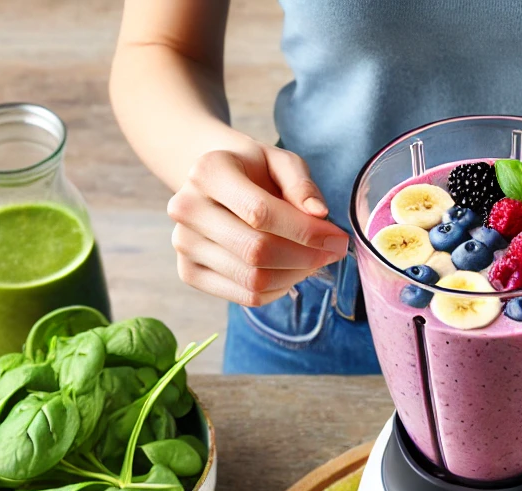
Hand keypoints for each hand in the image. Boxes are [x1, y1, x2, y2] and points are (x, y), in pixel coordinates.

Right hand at [167, 138, 349, 305]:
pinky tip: (288, 272)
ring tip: (312, 260)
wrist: (216, 186)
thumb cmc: (255, 172)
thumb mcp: (281, 163)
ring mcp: (184, 244)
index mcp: (207, 172)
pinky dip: (277, 290)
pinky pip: (246, 297)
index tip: (337, 238)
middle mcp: (187, 208)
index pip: (260, 213)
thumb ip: (301, 184)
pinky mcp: (189, 273)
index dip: (305, 232)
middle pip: (256, 251)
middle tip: (332, 253)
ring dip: (295, 276)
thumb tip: (318, 213)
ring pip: (253, 280)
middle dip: (306, 258)